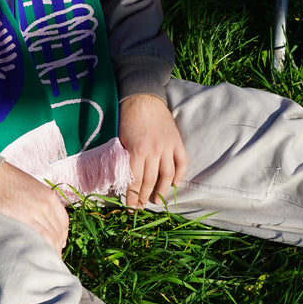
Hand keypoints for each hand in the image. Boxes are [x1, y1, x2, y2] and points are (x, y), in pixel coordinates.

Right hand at [0, 161, 68, 255]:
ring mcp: (38, 213)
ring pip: (53, 238)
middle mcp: (47, 205)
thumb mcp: (31, 188)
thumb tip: (41, 222)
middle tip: (51, 257)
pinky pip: (43, 239)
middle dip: (57, 247)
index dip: (62, 236)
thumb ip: (39, 203)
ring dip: (51, 251)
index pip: (63, 222)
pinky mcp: (27, 220)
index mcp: (50, 197)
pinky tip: (40, 255)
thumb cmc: (7, 182)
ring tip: (45, 261)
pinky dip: (45, 249)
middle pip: (59, 232)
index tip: (58, 245)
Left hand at [118, 94, 187, 208]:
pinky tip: (175, 184)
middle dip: (144, 196)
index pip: (135, 180)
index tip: (130, 206)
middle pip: (150, 180)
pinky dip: (180, 175)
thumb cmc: (127, 117)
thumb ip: (125, 158)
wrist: (143, 97)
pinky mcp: (177, 141)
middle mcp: (154, 151)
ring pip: (168, 175)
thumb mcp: (120, 138)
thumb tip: (125, 178)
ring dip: (162, 190)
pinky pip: (182, 162)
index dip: (132, 195)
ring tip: (156, 201)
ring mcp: (168, 146)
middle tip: (141, 207)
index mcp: (137, 150)